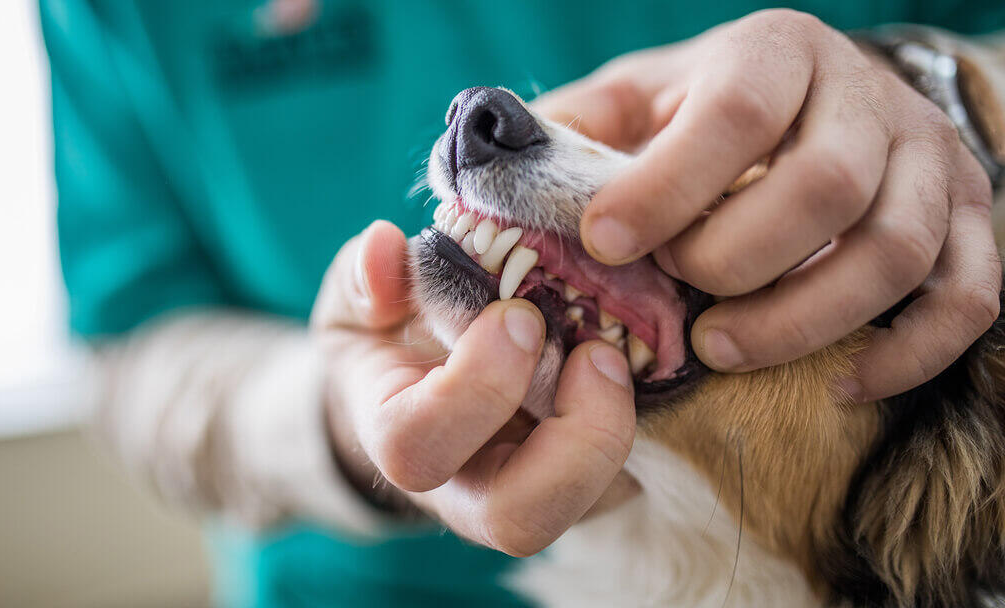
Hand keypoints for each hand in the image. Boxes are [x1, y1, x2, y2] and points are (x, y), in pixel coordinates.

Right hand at [311, 221, 639, 555]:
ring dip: (617, 432)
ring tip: (618, 355)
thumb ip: (365, 276)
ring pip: (586, 509)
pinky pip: (629, 480)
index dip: (475, 388)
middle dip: (571, 438)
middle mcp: (465, 489)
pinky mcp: (585, 485)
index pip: (419, 447)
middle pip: (518, 521)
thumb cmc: (387, 337)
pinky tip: (645, 360)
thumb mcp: (360, 299)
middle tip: (596, 352)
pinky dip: (649, 424)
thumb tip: (384, 247)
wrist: (415, 385)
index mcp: (399, 438)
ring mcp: (528, 494)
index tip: (518, 314)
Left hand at [534, 9, 999, 401]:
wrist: (812, 103)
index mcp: (775, 54)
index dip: (669, 185)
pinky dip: (908, 353)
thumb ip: (571, 133)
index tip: (606, 242)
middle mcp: (865, 98)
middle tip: (678, 299)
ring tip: (723, 349)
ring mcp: (930, 161)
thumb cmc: (701, 115)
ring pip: (898, 250)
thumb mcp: (632, 102)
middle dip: (738, 259)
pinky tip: (838, 385)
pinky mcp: (969, 223)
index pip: (736, 112)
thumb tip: (492, 179)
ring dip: (806, 318)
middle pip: (825, 186)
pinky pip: (968, 298)